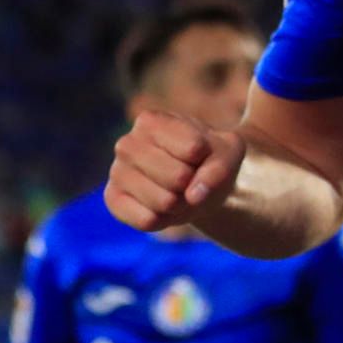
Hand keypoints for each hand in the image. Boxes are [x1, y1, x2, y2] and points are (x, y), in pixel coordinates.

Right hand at [104, 110, 245, 231]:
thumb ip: (220, 167)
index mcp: (152, 121)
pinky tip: (161, 207)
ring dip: (181, 205)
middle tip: (189, 179)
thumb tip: (193, 196)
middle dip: (193, 185)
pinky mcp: (113, 200)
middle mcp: (127, 143)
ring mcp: (116, 173)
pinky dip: (165, 220)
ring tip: (177, 193)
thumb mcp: (229, 153)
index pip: (193, 149)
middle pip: (178, 177)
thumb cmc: (209, 158)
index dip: (207, 159)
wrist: (193, 181)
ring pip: (164, 202)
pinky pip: (146, 221)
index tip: (201, 155)